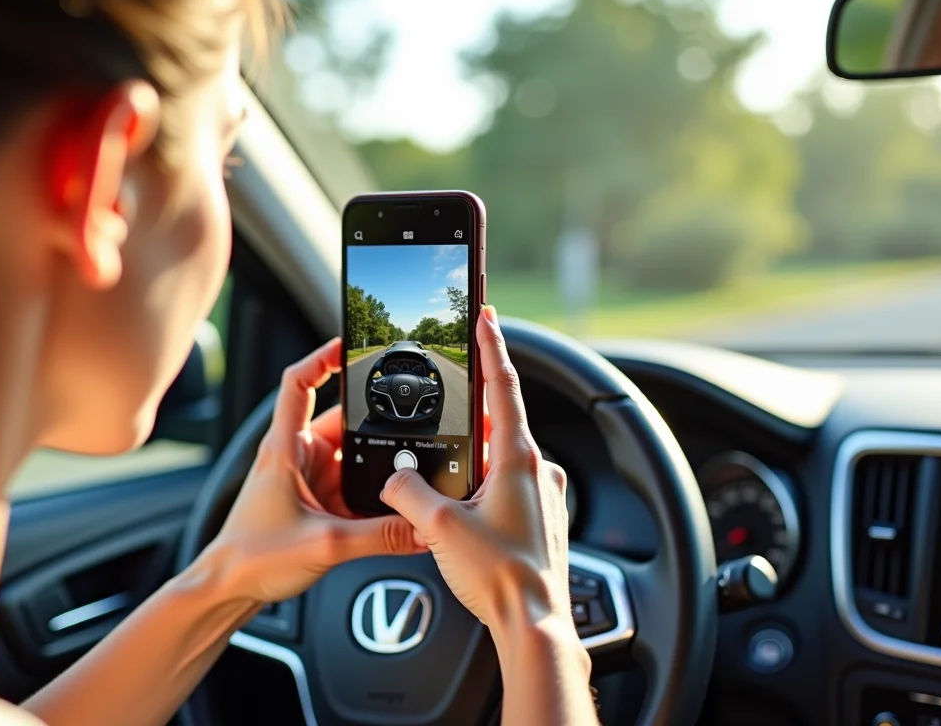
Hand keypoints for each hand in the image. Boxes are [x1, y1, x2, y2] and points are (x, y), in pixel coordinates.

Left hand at [202, 339, 421, 603]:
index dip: (323, 358)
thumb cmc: (250, 558)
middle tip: (408, 422)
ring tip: (406, 469)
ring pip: (351, 457)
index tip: (350, 344)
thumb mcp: (325, 545)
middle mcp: (295, 457)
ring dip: (375, 463)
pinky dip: (372, 491)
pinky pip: (352, 486)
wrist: (228, 591)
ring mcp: (307, 480)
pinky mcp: (316, 504)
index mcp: (284, 449)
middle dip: (374, 423)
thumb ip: (379, 536)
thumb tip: (421, 527)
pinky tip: (392, 502)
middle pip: (341, 422)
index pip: (299, 383)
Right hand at [381, 306, 574, 635]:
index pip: (503, 386)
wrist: (533, 623)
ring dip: (477, 458)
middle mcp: (539, 471)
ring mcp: (545, 496)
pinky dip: (486, 487)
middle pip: (501, 423)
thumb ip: (408, 491)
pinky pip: (510, 489)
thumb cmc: (500, 576)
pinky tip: (466, 512)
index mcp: (518, 459)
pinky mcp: (543, 520)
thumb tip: (395, 477)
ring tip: (448, 478)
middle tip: (449, 403)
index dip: (491, 346)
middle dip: (472, 412)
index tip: (486, 316)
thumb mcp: (439, 526)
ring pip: (504, 460)